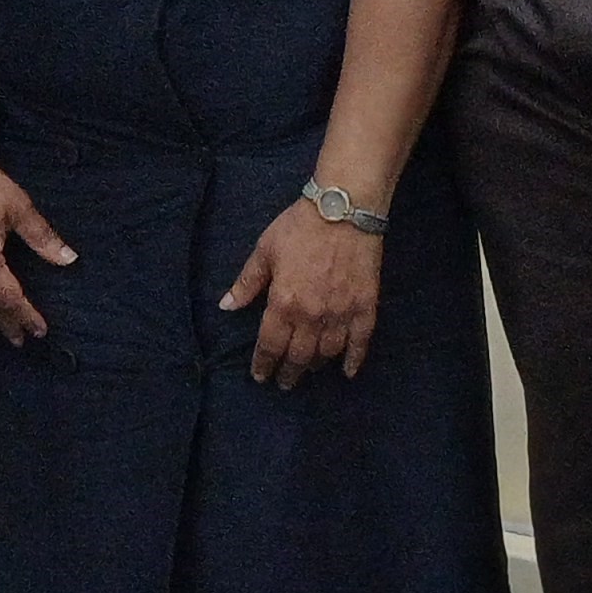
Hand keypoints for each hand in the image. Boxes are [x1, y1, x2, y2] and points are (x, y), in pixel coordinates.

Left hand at [222, 198, 384, 385]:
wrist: (343, 210)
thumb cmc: (298, 227)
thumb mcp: (264, 251)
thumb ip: (247, 283)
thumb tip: (226, 306)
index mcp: (283, 303)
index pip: (270, 345)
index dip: (263, 364)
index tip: (259, 376)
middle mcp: (311, 316)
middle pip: (298, 356)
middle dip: (288, 373)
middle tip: (283, 383)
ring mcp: (340, 314)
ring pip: (327, 353)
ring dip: (316, 367)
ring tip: (309, 372)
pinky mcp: (365, 308)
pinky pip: (360, 343)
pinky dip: (354, 360)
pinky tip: (348, 372)